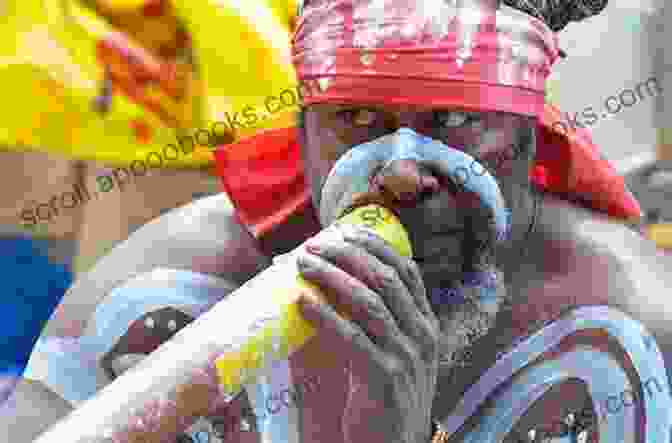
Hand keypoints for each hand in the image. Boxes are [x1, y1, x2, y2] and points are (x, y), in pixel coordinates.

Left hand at [297, 225, 439, 442]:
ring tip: (302, 264)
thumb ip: (368, 323)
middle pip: (385, 279)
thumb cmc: (383, 398)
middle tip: (313, 246)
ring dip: (332, 278)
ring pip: (369, 302)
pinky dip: (325, 316)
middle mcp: (422, 335)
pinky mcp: (385, 379)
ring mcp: (407, 357)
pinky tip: (302, 302)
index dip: (374, 246)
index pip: (405, 271)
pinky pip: (352, 339)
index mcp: (425, 325)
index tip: (343, 231)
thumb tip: (323, 286)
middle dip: (347, 255)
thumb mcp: (388, 355)